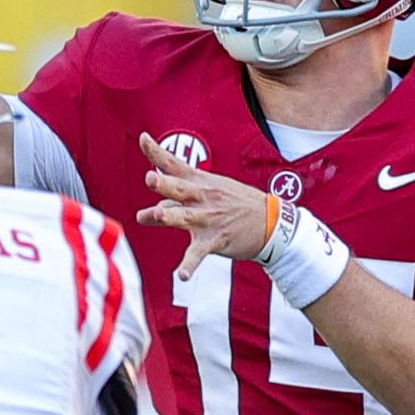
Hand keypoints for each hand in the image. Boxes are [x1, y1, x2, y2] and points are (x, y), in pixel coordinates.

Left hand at [135, 131, 275, 284]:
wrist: (271, 223)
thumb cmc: (236, 206)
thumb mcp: (211, 194)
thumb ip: (178, 202)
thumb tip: (152, 210)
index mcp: (200, 183)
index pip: (175, 164)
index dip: (158, 152)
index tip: (143, 138)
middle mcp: (202, 198)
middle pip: (179, 189)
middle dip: (164, 184)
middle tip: (149, 179)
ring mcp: (209, 219)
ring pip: (185, 217)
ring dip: (170, 215)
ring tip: (156, 215)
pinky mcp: (216, 240)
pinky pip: (199, 254)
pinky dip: (190, 265)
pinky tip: (182, 276)